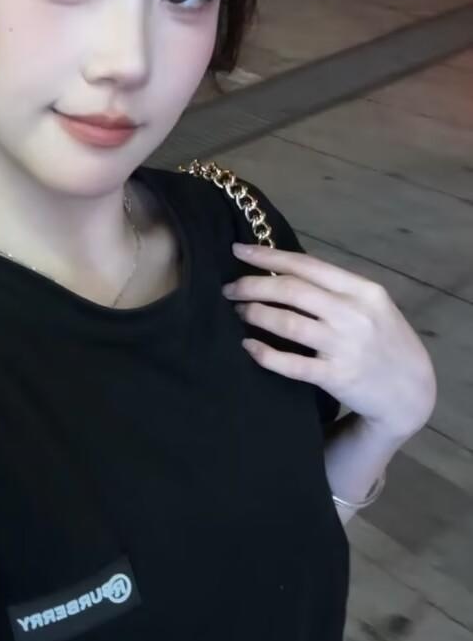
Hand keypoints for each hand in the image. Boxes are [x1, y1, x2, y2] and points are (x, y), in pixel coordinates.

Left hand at [222, 242, 436, 441]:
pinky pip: (290, 363)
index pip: (307, 265)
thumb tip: (282, 270)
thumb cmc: (384, 339)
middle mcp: (353, 314)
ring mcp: (344, 346)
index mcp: (362, 289)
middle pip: (291, 290)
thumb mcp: (371, 305)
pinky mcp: (335, 376)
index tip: (239, 250)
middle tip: (230, 288)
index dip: (268, 256)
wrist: (411, 390)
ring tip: (239, 311)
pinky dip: (264, 353)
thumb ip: (335, 288)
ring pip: (287, 323)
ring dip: (255, 314)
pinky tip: (248, 345)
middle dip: (253, 285)